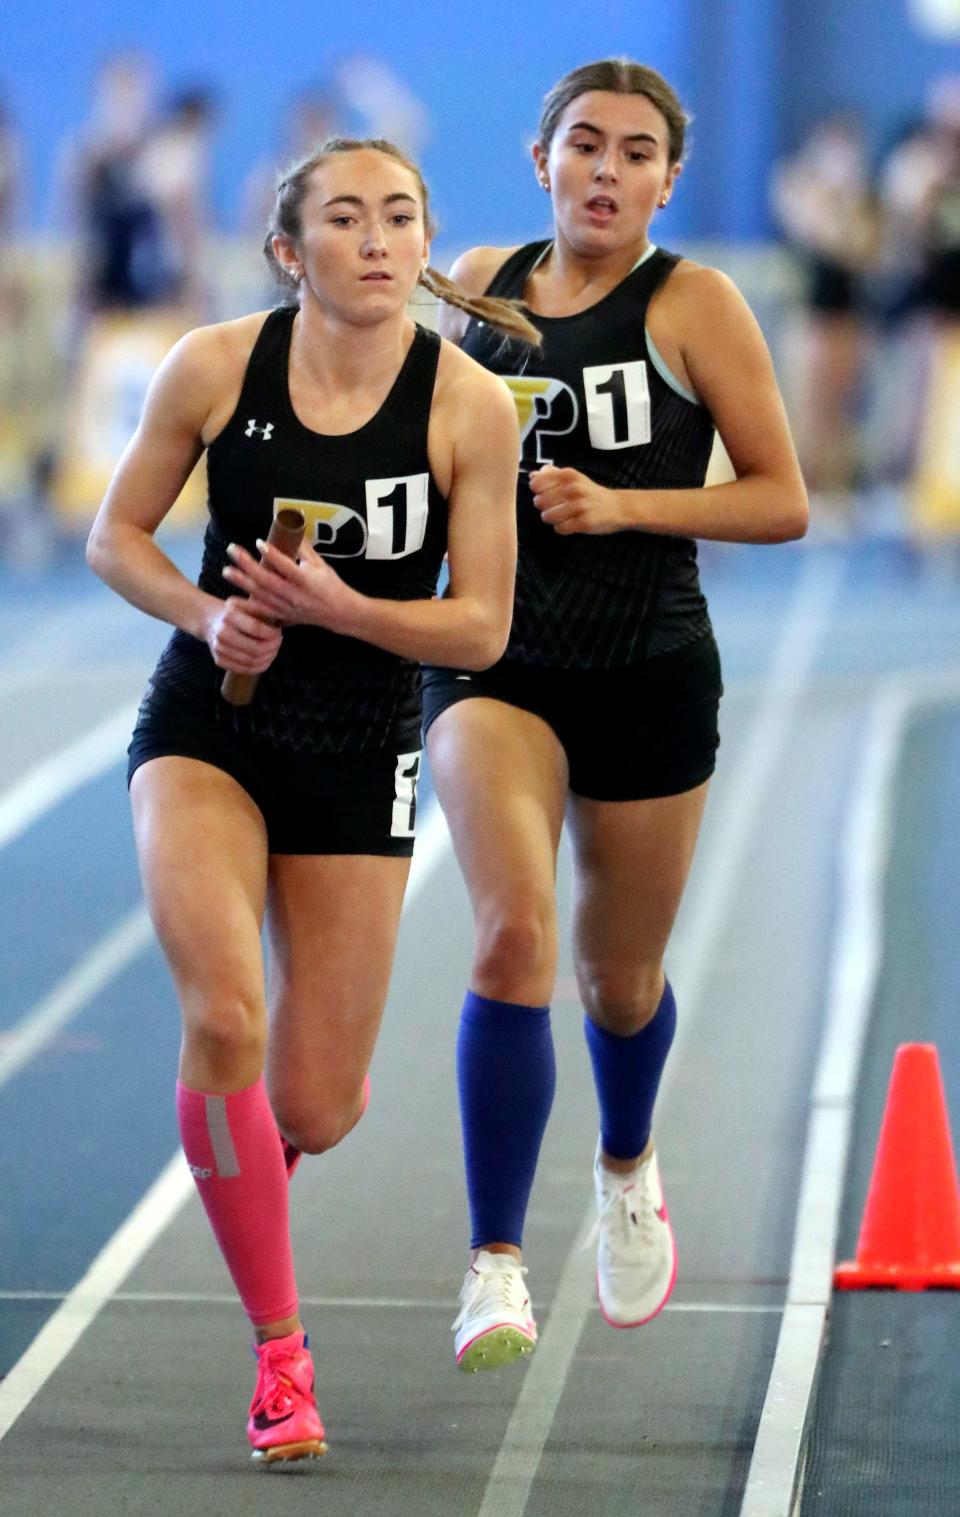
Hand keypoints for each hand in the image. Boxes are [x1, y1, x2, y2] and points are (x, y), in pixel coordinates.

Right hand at [204, 595, 281, 673]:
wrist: (210, 621)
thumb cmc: (234, 612)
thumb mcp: (246, 604)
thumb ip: (262, 608)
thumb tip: (282, 615)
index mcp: (229, 615)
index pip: (256, 628)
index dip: (272, 634)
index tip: (278, 632)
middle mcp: (222, 633)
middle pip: (255, 648)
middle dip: (273, 648)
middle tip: (279, 642)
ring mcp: (219, 649)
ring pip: (251, 661)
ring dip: (268, 658)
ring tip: (274, 650)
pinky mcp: (219, 661)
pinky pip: (244, 669)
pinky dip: (259, 667)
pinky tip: (266, 660)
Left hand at [222, 536, 357, 632]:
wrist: (338, 613)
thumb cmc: (330, 585)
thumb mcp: (320, 564)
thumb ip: (304, 549)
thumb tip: (291, 528)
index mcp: (306, 580)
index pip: (286, 566)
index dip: (272, 554)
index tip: (258, 542)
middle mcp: (294, 594)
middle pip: (267, 579)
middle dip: (247, 565)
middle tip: (232, 550)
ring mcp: (287, 607)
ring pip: (261, 595)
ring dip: (242, 583)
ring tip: (226, 571)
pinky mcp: (283, 615)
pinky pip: (262, 612)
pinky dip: (246, 607)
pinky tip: (231, 601)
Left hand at [529, 466, 626, 534]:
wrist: (618, 507)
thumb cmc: (591, 493)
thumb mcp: (574, 478)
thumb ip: (552, 475)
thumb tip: (532, 475)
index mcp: (568, 475)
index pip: (536, 484)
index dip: (538, 492)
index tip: (547, 495)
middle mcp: (573, 488)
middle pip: (539, 502)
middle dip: (544, 507)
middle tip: (557, 507)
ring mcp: (579, 506)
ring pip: (547, 516)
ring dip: (552, 519)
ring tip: (563, 516)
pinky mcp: (584, 522)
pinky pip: (559, 529)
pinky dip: (562, 528)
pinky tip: (571, 523)